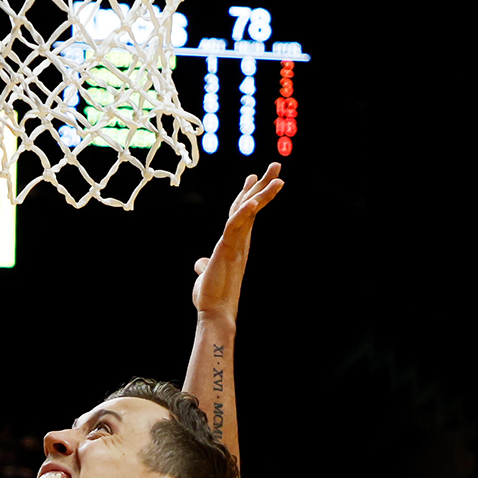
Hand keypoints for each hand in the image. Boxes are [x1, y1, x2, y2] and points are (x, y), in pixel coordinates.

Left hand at [191, 162, 285, 319]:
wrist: (214, 312)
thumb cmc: (212, 296)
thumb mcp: (206, 274)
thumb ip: (205, 265)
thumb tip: (200, 264)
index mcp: (235, 242)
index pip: (243, 213)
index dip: (248, 194)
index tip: (253, 177)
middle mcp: (240, 241)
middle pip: (252, 206)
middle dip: (264, 185)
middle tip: (276, 165)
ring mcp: (237, 244)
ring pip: (250, 212)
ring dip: (263, 193)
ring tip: (277, 177)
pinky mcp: (229, 249)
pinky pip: (237, 226)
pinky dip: (244, 213)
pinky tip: (251, 200)